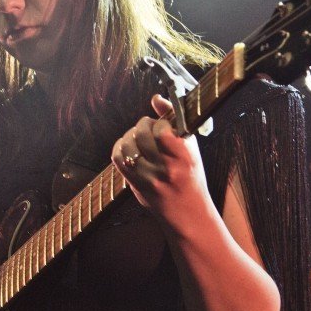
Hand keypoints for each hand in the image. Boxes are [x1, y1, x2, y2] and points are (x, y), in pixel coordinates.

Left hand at [112, 94, 213, 231]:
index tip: (163, 125)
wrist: (188, 212)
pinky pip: (118, 160)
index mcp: (184, 157)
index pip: (162, 130)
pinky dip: (120, 148)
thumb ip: (175, 122)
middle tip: (147, 127)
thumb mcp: (191, 149)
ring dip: (130, 136)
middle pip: (141, 135)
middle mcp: (166, 168)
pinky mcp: (136, 186)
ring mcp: (149, 179)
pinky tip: (127, 148)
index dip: (159, 122)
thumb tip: (156, 98)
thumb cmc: (191, 175)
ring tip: (138, 138)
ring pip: (127, 146)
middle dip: (142, 125)